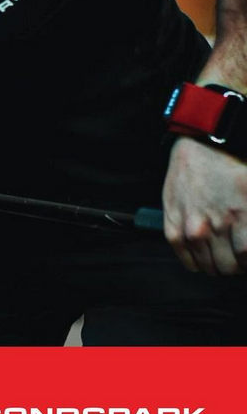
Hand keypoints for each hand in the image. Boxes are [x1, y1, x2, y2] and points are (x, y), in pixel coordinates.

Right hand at [162, 135, 246, 274]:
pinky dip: (197, 263)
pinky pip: (186, 259)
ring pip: (209, 267)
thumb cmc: (230, 166)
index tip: (246, 256)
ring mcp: (190, 227)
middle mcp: (214, 225)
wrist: (201, 146)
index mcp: (239, 215)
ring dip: (217, 264)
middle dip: (236, 264)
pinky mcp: (173, 225)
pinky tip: (203, 253)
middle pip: (228, 267)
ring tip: (221, 252)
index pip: (246, 258)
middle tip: (236, 254)